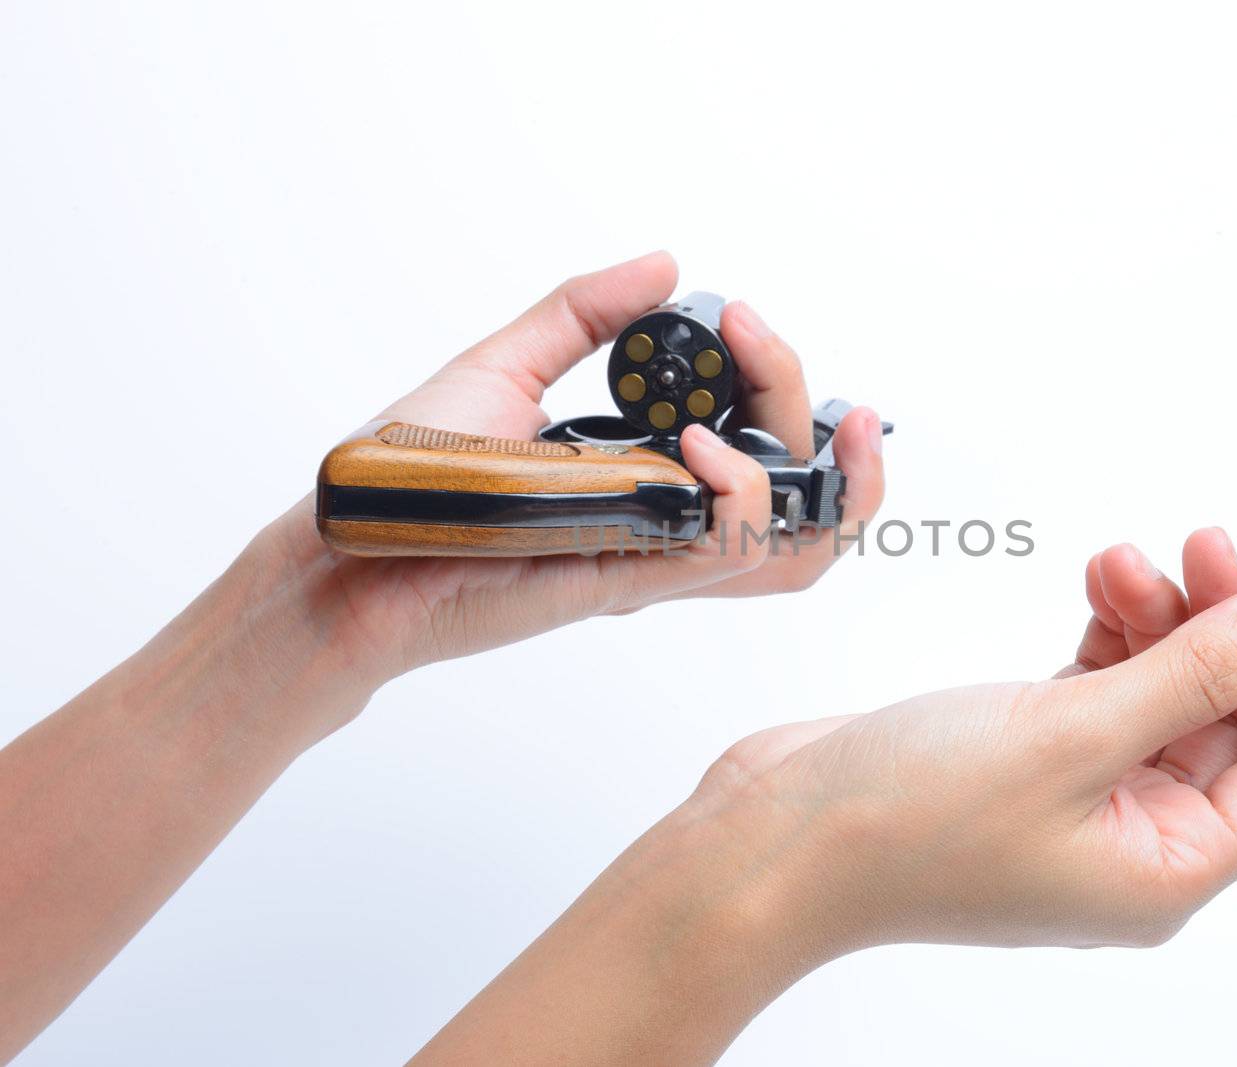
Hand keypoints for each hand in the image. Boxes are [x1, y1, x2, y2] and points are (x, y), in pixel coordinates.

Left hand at [256, 251, 885, 684]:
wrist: (352, 551)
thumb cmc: (416, 474)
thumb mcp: (504, 366)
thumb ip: (582, 314)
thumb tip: (662, 266)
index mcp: (654, 471)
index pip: (765, 437)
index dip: (779, 374)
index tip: (738, 314)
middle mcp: (668, 519)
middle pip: (799, 488)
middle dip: (807, 404)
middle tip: (755, 339)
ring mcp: (655, 554)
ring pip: (797, 544)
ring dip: (830, 477)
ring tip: (780, 410)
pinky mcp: (628, 580)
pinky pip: (725, 555)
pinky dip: (742, 498)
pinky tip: (700, 447)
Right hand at [686, 526, 1236, 952]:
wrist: (776, 840)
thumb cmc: (908, 822)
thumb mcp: (1072, 736)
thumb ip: (1193, 672)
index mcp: (1162, 870)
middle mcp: (1130, 841)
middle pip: (1224, 719)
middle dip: (1222, 625)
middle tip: (1206, 542)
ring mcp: (1075, 796)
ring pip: (1160, 691)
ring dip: (1157, 615)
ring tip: (1121, 556)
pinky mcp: (1025, 754)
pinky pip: (1102, 682)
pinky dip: (1107, 627)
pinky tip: (1095, 580)